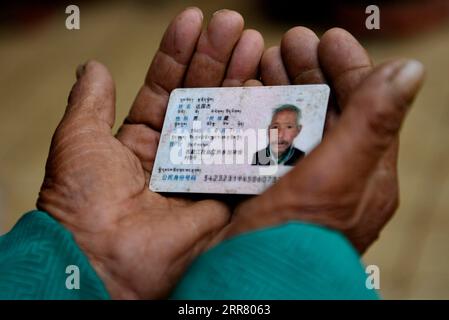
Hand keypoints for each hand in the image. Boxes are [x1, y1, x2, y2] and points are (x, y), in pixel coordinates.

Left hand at [37, 8, 263, 298]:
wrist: (103, 260)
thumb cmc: (82, 200)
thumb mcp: (78, 141)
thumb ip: (90, 103)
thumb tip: (93, 67)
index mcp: (140, 142)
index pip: (165, 87)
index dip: (179, 54)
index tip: (195, 20)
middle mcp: (175, 155)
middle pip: (202, 99)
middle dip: (218, 60)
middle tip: (234, 25)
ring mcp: (202, 174)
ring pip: (226, 122)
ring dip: (240, 82)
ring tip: (254, 44)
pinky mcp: (224, 196)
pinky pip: (243, 156)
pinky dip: (254, 126)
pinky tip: (263, 91)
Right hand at [219, 27, 424, 252]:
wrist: (252, 288)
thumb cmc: (294, 240)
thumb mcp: (336, 179)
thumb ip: (371, 126)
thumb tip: (410, 71)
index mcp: (364, 173)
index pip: (365, 105)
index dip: (348, 66)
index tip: (325, 37)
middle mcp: (336, 176)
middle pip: (328, 109)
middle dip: (308, 72)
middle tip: (285, 43)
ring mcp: (303, 183)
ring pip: (297, 122)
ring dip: (281, 89)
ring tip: (262, 63)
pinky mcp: (272, 190)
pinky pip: (271, 142)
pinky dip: (260, 116)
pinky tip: (244, 101)